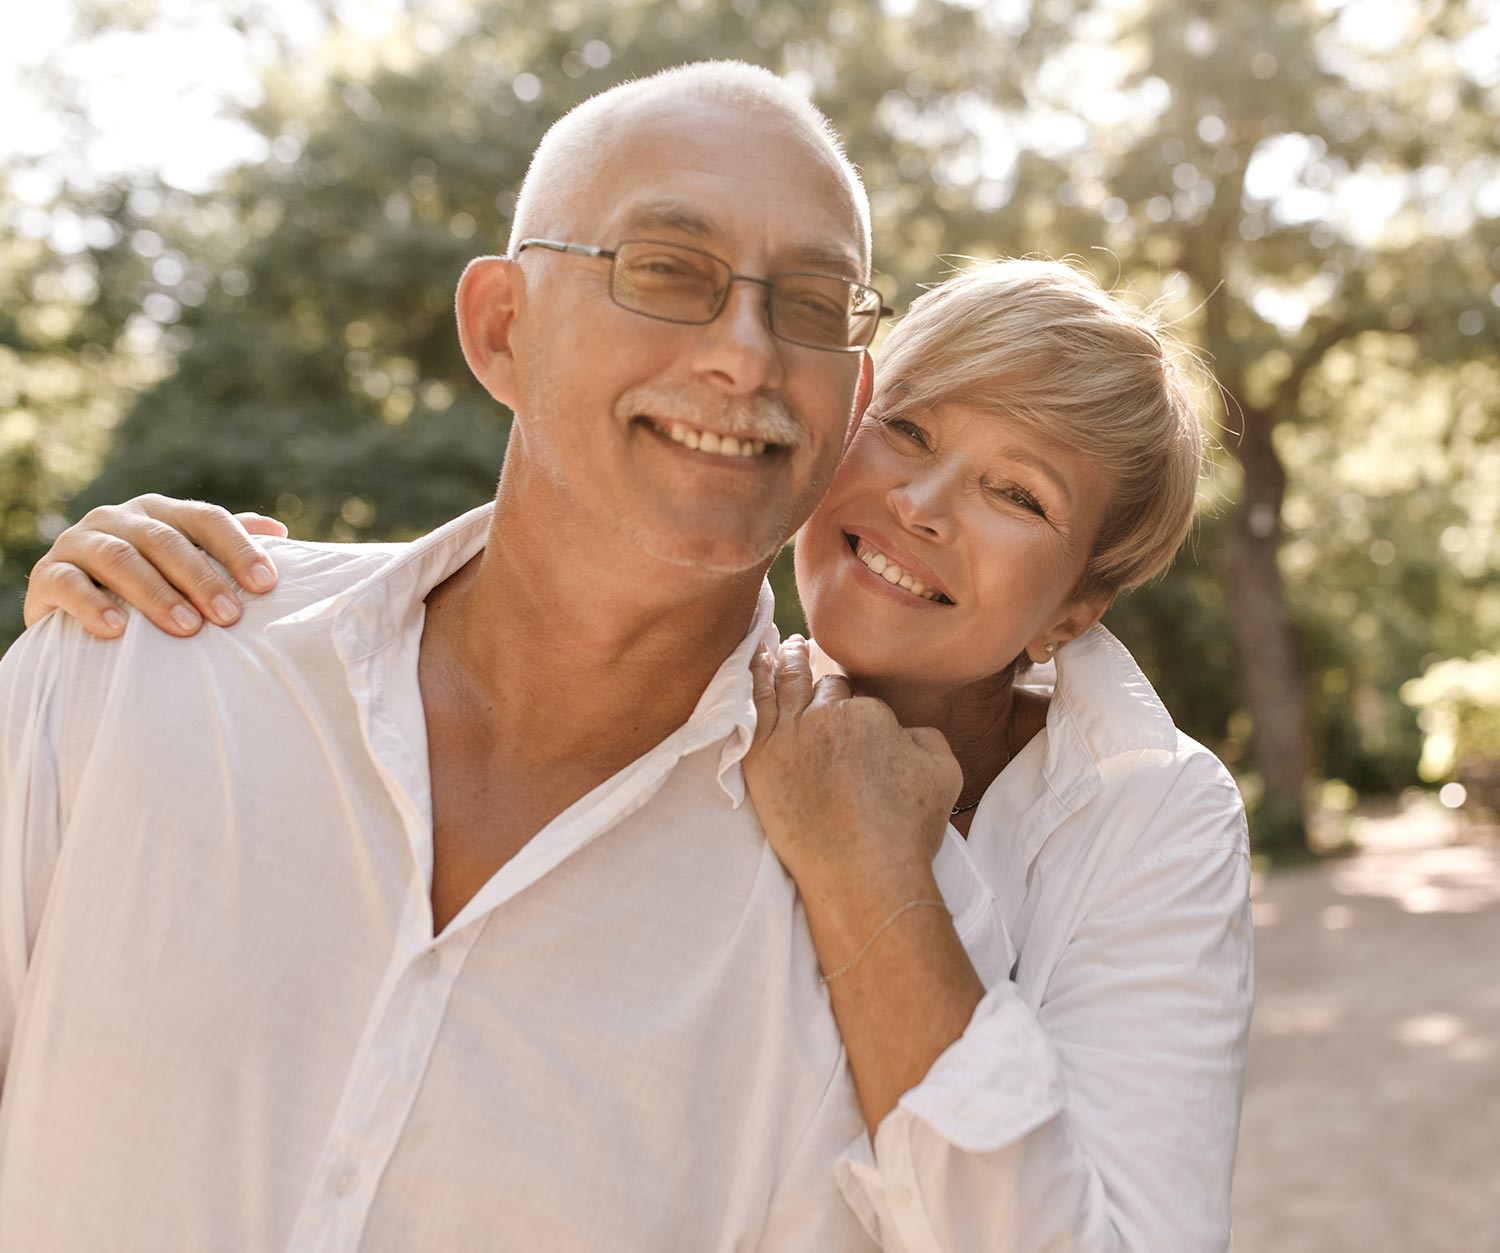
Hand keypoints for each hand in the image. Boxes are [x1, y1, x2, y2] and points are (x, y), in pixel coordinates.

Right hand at [24, 494, 286, 637]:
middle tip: (229, 617)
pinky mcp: (48, 574)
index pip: (206, 519)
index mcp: (161, 512)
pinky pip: (68, 584)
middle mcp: (120, 518)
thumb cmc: (146, 584)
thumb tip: (280, 532)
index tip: (266, 584)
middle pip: (166, 540)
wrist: (71, 606)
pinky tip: (118, 629)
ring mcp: (81, 542)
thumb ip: (224, 544)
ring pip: (120, 559)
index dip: (238, 548)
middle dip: (201, 579)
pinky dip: (93, 605)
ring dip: (156, 594)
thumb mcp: (184, 561)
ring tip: (186, 628)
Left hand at [744, 636, 962, 924]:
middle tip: (804, 650)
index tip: (850, 702)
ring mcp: (788, 737)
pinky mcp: (760, 761)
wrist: (863, 874)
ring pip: (784, 684)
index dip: (855, 701)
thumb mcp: (943, 770)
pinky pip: (753, 708)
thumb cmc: (907, 829)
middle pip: (820, 686)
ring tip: (782, 645)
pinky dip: (754, 679)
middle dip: (816, 671)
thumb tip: (902, 731)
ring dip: (784, 659)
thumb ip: (924, 737)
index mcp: (868, 713)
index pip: (856, 696)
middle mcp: (825, 716)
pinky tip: (754, 664)